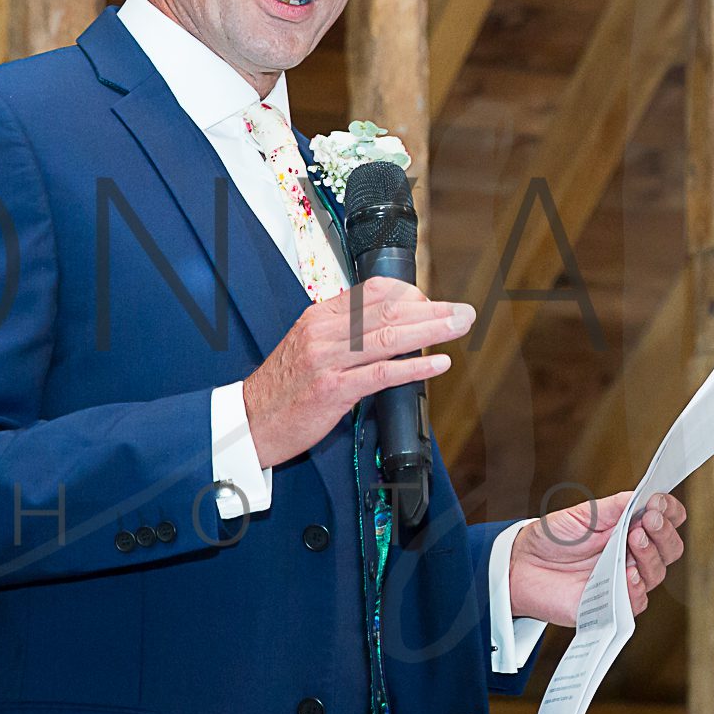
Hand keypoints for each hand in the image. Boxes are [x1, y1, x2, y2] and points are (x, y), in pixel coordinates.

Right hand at [241, 277, 471, 468]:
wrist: (249, 421)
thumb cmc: (283, 387)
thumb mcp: (309, 346)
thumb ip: (344, 334)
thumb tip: (387, 328)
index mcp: (320, 317)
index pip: (373, 292)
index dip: (411, 295)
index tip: (433, 304)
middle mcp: (324, 333)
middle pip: (388, 311)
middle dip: (432, 310)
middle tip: (463, 312)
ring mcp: (329, 360)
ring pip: (389, 337)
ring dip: (431, 331)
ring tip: (458, 327)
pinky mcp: (334, 390)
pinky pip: (382, 373)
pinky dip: (414, 366)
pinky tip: (438, 363)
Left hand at [506, 491, 687, 626]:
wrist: (523, 565)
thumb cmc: (553, 539)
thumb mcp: (584, 514)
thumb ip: (616, 506)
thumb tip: (644, 496)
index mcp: (630, 529)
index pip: (665, 521)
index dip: (670, 511)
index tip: (659, 502)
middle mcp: (633, 555)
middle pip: (670, 548)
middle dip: (663, 532)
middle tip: (647, 520)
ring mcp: (624, 581)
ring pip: (657, 573)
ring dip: (650, 555)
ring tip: (634, 539)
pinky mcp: (611, 605)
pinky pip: (636, 601)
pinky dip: (636, 587)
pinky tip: (627, 573)